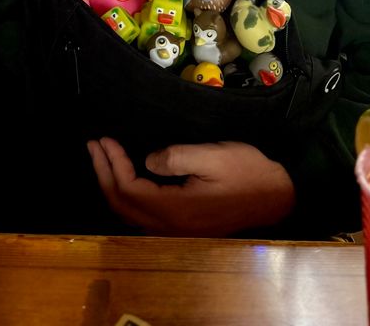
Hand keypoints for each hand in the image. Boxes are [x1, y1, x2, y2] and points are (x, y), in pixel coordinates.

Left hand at [87, 138, 295, 235]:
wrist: (275, 197)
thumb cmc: (247, 171)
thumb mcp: (213, 156)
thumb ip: (176, 157)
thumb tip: (147, 160)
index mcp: (175, 210)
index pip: (128, 189)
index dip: (113, 163)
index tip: (105, 139)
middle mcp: (170, 227)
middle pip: (122, 205)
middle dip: (104, 173)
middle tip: (94, 146)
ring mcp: (176, 230)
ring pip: (129, 213)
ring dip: (112, 184)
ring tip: (103, 159)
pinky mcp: (183, 226)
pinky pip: (142, 215)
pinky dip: (127, 195)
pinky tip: (127, 177)